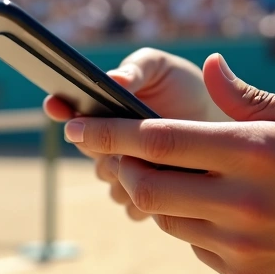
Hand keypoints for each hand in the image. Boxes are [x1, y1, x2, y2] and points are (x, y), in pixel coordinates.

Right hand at [42, 47, 227, 220]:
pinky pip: (133, 205)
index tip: (56, 103)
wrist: (218, 118)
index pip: (67, 112)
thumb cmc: (181, 86)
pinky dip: (145, 194)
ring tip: (151, 157)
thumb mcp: (158, 67)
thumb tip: (114, 79)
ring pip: (110, 181)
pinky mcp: (144, 198)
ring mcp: (123, 172)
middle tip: (123, 136)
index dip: (58, 108)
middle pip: (88, 152)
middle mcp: (105, 144)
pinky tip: (166, 178)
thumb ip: (136, 70)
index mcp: (100, 112)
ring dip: (126, 170)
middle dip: (102, 144)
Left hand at [63, 53, 274, 273]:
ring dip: (151, 194)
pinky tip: (206, 206)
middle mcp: (241, 202)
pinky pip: (192, 245)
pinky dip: (185, 223)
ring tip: (161, 174)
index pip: (157, 140)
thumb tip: (210, 68)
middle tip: (111, 154)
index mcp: (253, 152)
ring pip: (165, 218)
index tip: (75, 125)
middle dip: (116, 167)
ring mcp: (240, 244)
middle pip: (145, 186)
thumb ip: (249, 97)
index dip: (107, 132)